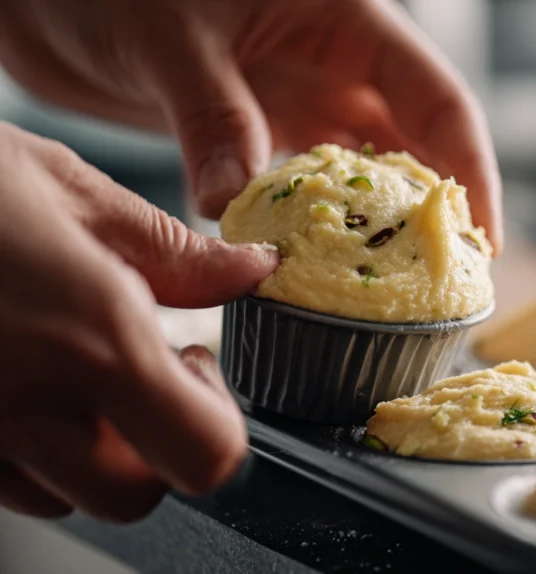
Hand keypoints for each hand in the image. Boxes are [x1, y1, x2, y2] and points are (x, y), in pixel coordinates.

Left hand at [0, 0, 503, 251]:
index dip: (470, 166)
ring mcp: (304, 96)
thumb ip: (214, 120)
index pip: (437, 97)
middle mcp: (338, 61)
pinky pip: (312, 185)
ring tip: (398, 283)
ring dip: (383, 222)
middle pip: (419, 140)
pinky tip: (323, 263)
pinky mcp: (266, 128)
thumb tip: (236, 206)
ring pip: (370, 168)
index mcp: (347, 19)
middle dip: (438, 207)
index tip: (479, 232)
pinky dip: (321, 225)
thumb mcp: (171, 41)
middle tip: (448, 277)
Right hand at [0, 121, 277, 521]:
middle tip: (140, 369)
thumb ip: (176, 253)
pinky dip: (25, 445)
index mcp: (92, 338)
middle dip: (155, 443)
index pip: (204, 455)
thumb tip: (252, 271)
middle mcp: (28, 404)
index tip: (199, 369)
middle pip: (133, 495)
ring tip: (67, 363)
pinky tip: (15, 371)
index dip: (219, 425)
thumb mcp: (70, 192)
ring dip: (88, 445)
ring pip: (63, 494)